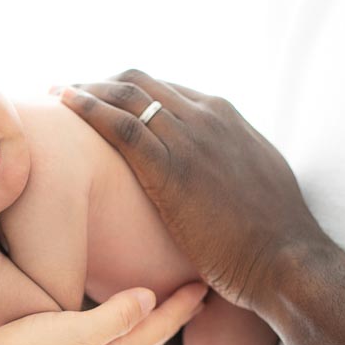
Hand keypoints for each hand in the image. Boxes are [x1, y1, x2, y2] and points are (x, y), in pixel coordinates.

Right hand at [0, 282, 207, 344]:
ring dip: (146, 327)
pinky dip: (116, 333)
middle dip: (171, 319)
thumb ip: (115, 316)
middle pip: (146, 340)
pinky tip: (102, 329)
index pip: (156, 328)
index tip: (204, 285)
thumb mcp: (75, 332)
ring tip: (156, 311)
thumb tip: (150, 299)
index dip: (181, 306)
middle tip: (195, 300)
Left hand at [57, 70, 331, 309]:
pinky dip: (87, 106)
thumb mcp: (258, 182)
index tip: (106, 99)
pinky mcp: (171, 167)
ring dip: (87, 88)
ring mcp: (190, 138)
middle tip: (72, 92)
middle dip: (103, 83)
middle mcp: (208, 117)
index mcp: (228, 118)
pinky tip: (64, 102)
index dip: (131, 92)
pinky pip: (120, 124)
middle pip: (142, 82)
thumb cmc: (272, 238)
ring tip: (57, 92)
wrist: (287, 262)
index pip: (167, 90)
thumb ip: (232, 165)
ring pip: (127, 94)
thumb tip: (218, 175)